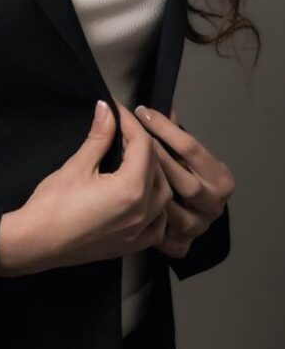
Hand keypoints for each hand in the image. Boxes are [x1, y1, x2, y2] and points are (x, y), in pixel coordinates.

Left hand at [119, 101, 234, 258]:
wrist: (196, 207)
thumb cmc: (188, 172)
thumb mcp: (183, 149)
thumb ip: (175, 129)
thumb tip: (164, 103)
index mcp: (220, 179)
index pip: (191, 149)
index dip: (165, 128)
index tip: (142, 112)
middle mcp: (214, 205)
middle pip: (185, 184)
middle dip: (157, 160)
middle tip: (132, 141)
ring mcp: (199, 227)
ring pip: (176, 214)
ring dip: (154, 194)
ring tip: (128, 172)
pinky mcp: (183, 245)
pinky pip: (170, 241)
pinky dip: (154, 228)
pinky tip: (135, 212)